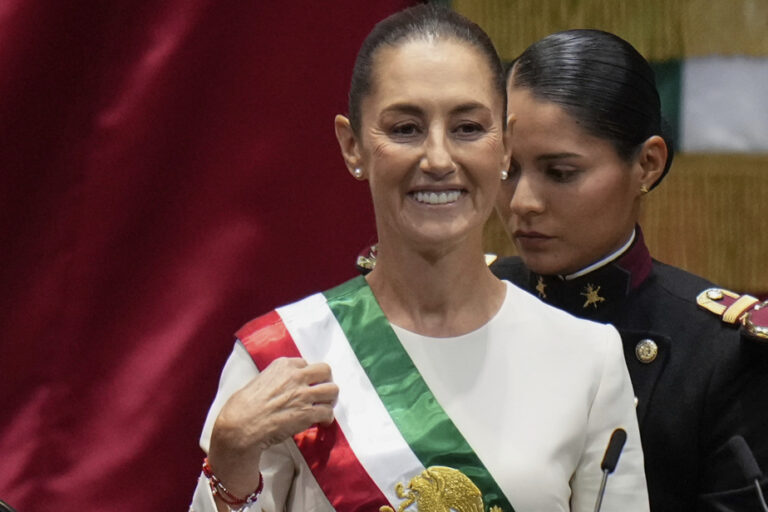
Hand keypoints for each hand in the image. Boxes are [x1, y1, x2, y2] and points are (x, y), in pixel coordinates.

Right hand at [207, 357, 338, 496]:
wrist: (240, 426)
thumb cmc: (243, 406)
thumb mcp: (260, 380)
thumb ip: (277, 378)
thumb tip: (285, 386)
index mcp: (283, 365)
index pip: (306, 364)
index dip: (307, 376)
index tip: (306, 385)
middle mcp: (296, 376)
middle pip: (325, 371)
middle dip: (325, 382)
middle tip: (322, 393)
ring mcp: (303, 394)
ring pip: (332, 390)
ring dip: (329, 400)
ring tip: (324, 407)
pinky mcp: (307, 413)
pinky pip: (328, 412)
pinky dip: (327, 419)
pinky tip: (321, 423)